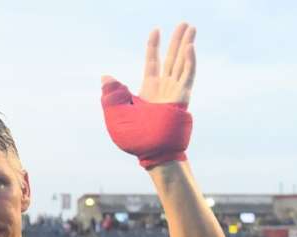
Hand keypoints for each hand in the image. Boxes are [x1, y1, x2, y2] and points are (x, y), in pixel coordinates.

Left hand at [100, 23, 195, 168]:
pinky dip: (189, 62)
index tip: (155, 29)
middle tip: (184, 23)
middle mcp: (163, 89)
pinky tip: (190, 48)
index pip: (152, 62)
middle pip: (171, 58)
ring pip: (181, 63)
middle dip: (177, 40)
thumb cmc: (134, 139)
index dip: (153, 45)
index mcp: (148, 90)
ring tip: (191, 28)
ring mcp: (174, 93)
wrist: (149, 153)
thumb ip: (112, 94)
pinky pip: (187, 78)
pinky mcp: (182, 100)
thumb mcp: (117, 114)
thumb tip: (105, 76)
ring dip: (186, 45)